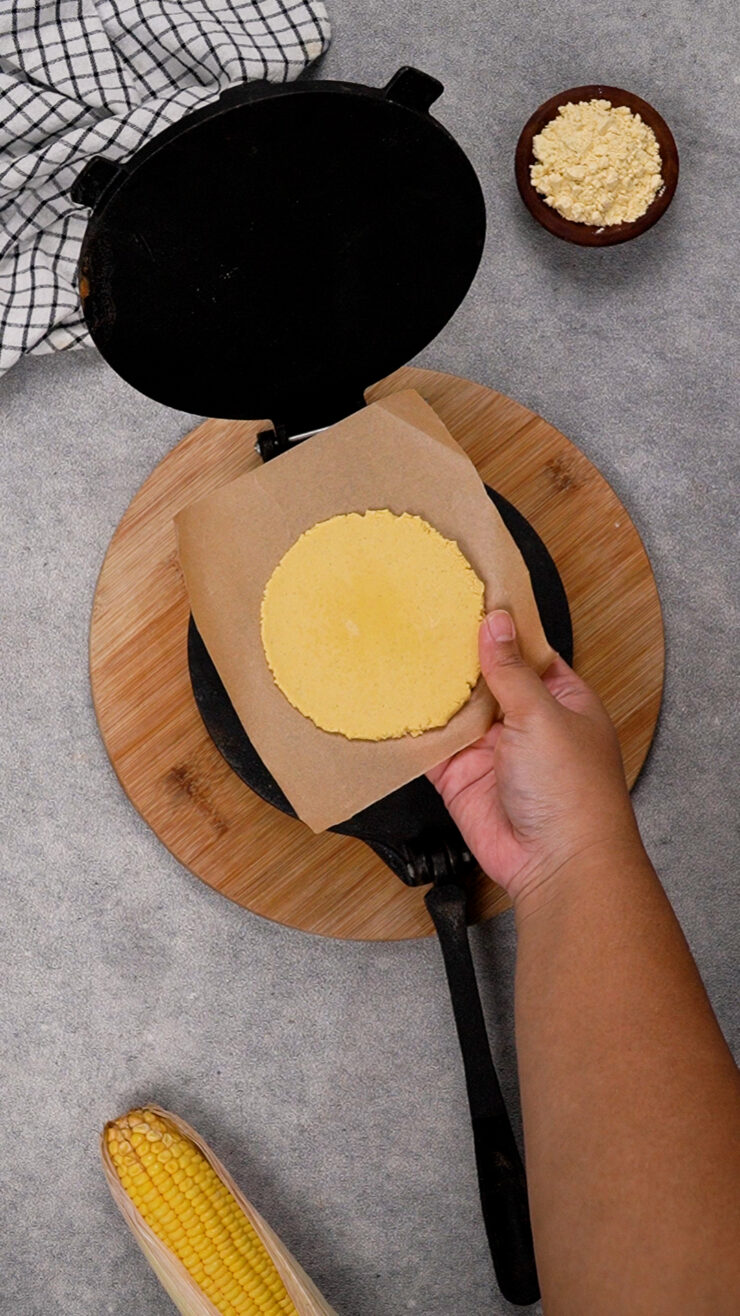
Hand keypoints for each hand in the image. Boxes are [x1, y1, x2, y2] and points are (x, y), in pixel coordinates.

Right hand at [428, 610, 640, 904]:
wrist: (556, 863)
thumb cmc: (574, 793)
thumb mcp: (543, 714)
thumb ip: (511, 670)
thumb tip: (496, 624)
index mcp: (560, 699)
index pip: (526, 651)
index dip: (500, 627)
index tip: (470, 598)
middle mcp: (525, 721)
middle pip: (485, 678)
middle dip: (458, 656)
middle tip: (422, 617)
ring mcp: (492, 750)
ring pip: (455, 710)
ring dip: (432, 690)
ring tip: (399, 648)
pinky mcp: (461, 778)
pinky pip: (431, 749)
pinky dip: (412, 731)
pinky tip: (391, 703)